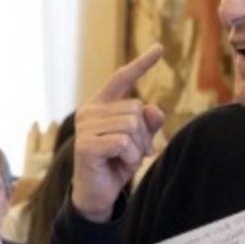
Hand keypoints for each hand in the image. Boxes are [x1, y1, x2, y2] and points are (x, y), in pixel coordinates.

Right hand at [72, 45, 166, 221]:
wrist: (97, 194)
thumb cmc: (116, 164)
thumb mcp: (138, 142)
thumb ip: (148, 123)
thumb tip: (153, 109)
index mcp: (100, 105)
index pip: (122, 79)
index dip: (141, 64)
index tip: (159, 48)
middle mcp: (89, 112)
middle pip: (134, 108)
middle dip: (144, 133)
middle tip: (137, 152)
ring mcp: (85, 128)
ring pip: (130, 124)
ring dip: (138, 147)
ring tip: (128, 158)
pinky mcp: (86, 145)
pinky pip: (123, 142)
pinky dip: (130, 156)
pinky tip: (121, 164)